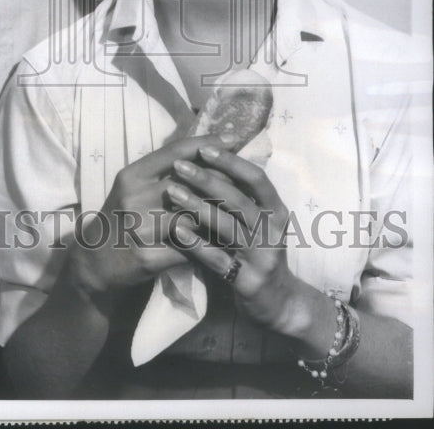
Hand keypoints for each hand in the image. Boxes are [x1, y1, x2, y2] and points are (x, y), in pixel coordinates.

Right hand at [69, 135, 230, 298]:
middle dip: (224, 184)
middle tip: (247, 184)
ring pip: (195, 218)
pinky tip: (224, 246)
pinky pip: (189, 249)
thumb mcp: (134, 186)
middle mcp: (134, 197)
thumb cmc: (123, 216)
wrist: (96, 261)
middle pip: (192, 184)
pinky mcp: (148, 257)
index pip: (176, 152)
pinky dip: (208, 248)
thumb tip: (207, 150)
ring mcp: (140, 228)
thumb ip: (164, 171)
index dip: (208, 144)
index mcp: (132, 175)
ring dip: (220, 219)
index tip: (234, 140)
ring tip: (242, 216)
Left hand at [164, 145, 302, 333]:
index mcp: (276, 211)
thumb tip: (213, 155)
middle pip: (239, 199)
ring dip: (197, 206)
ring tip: (171, 192)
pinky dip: (195, 242)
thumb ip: (241, 196)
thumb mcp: (258, 221)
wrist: (280, 303)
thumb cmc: (259, 252)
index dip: (231, 161)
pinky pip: (217, 258)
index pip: (257, 179)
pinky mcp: (247, 281)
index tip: (204, 147)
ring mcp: (261, 257)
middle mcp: (272, 232)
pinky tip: (175, 229)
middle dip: (207, 179)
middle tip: (179, 165)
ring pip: (227, 227)